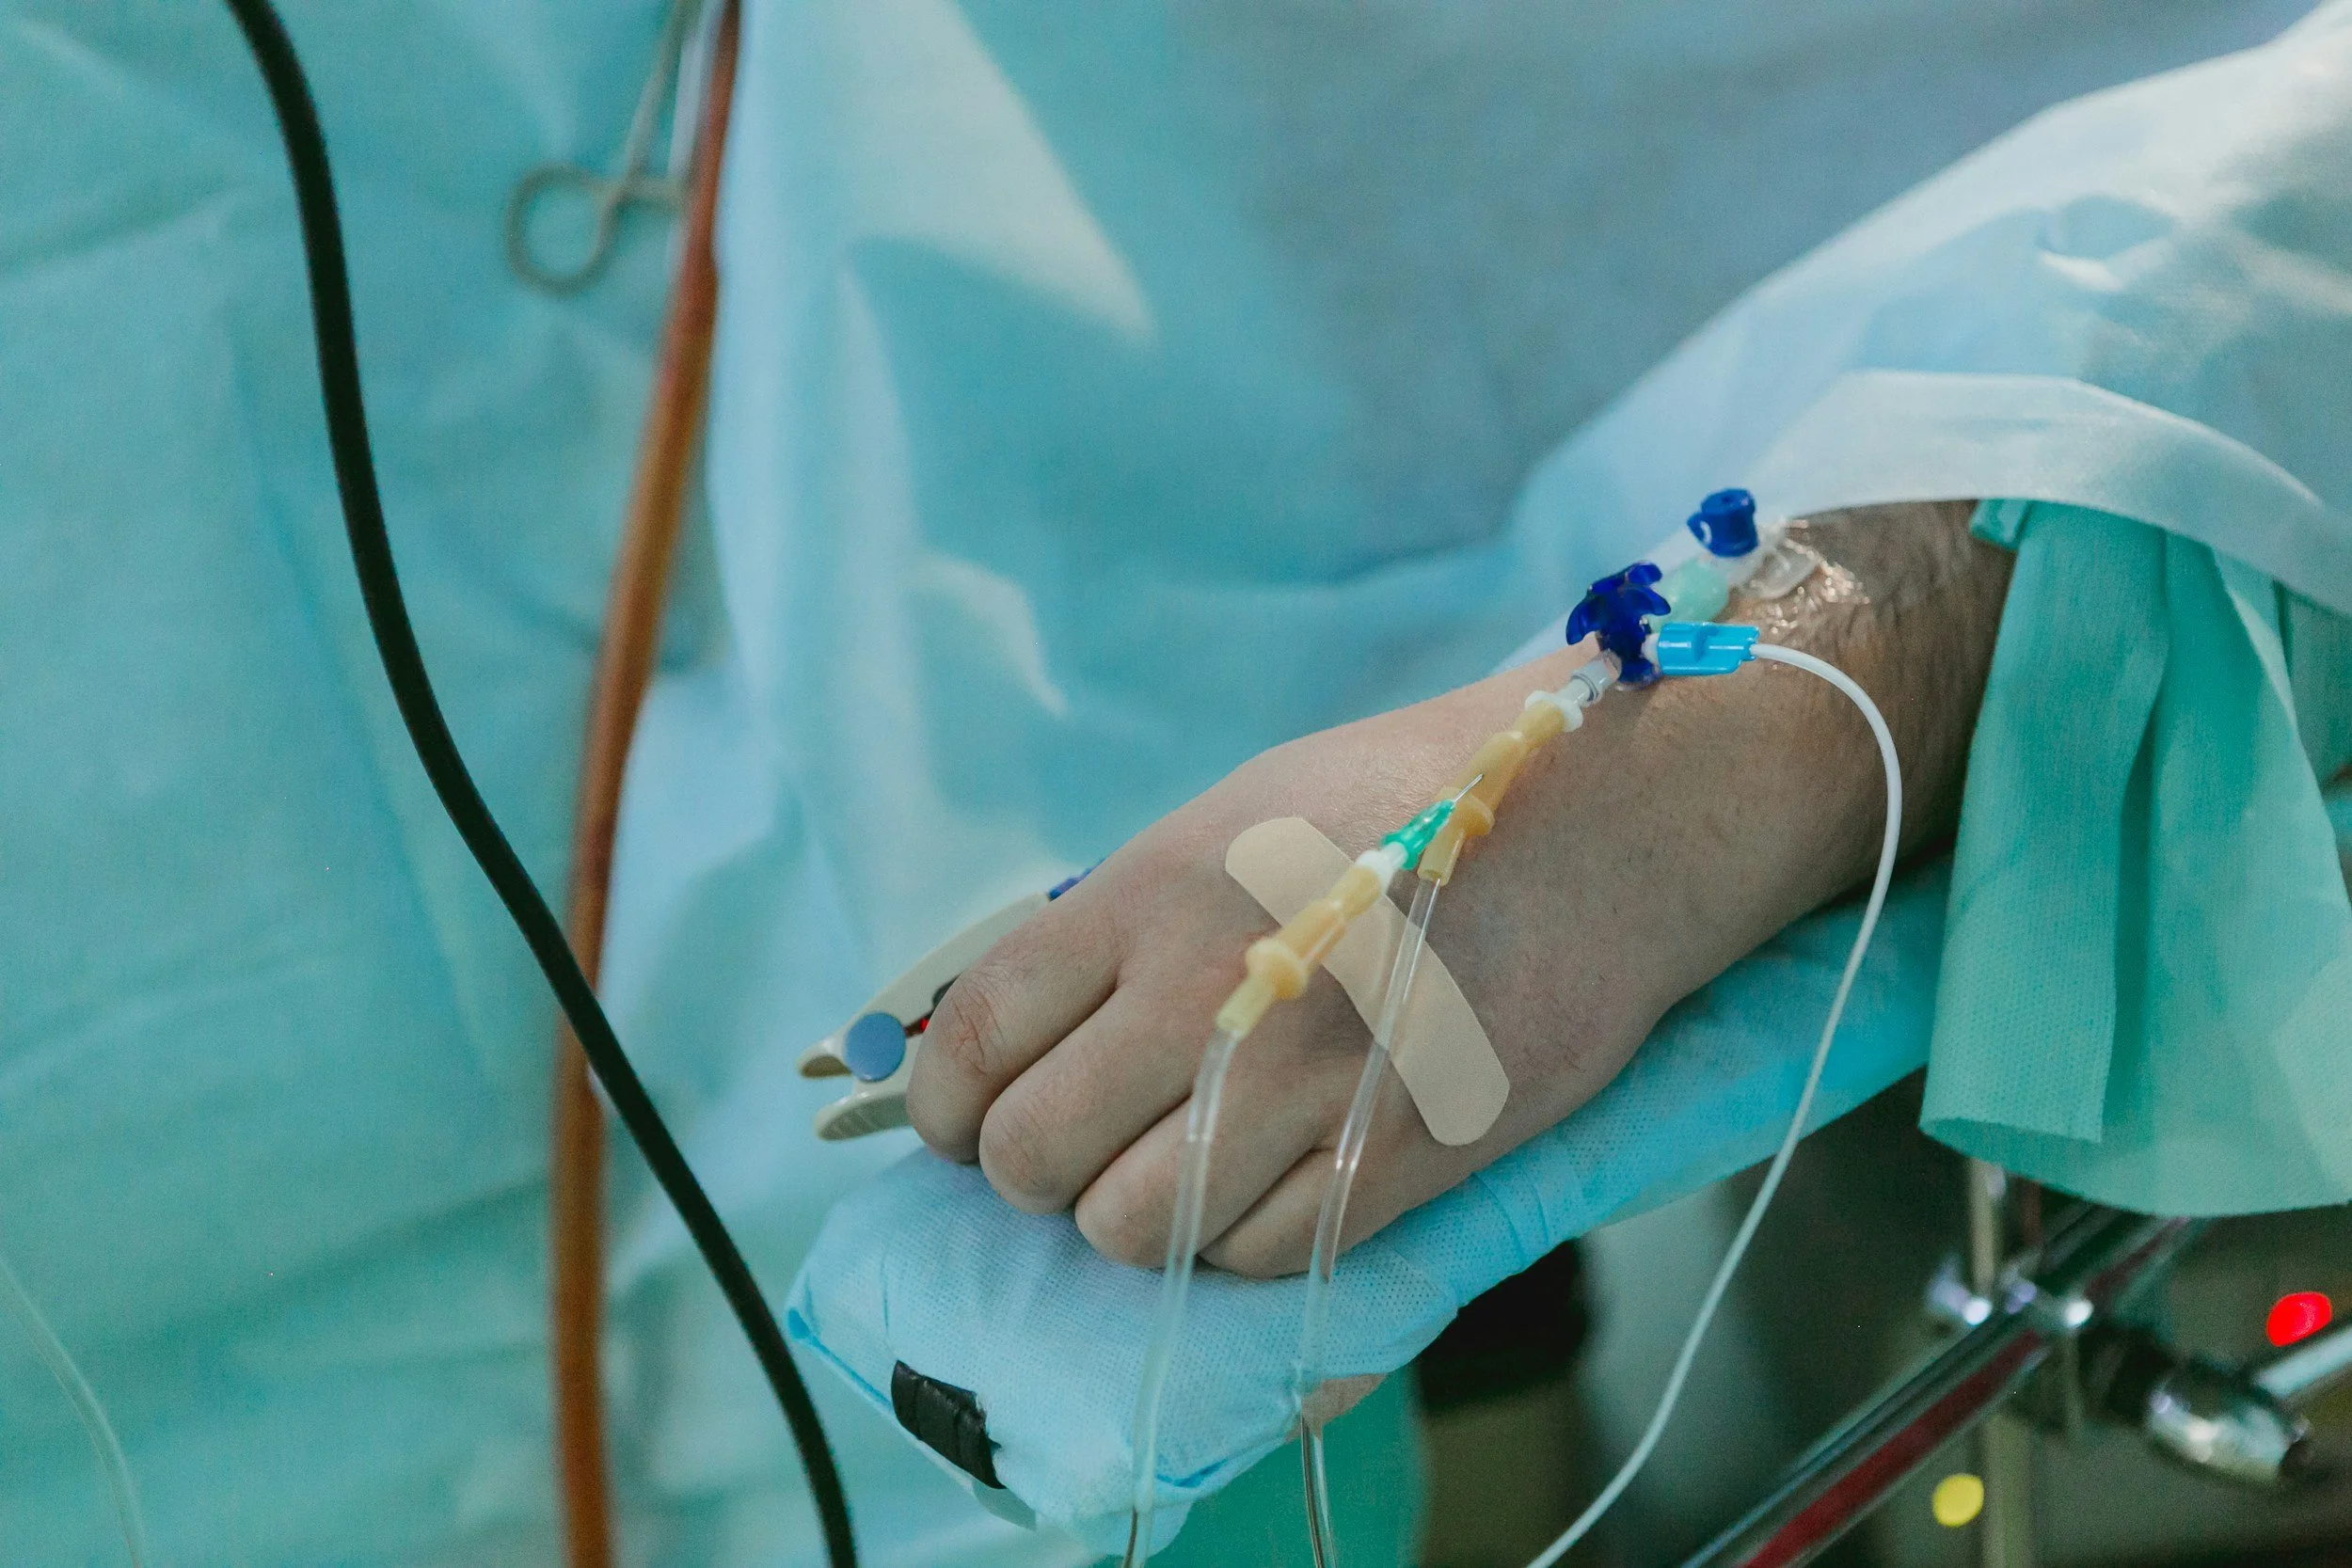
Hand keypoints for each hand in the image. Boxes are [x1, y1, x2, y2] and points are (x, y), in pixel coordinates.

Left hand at [906, 503, 2008, 1274]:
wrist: (1606, 822)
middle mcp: (1212, 989)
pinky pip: (1253, 1259)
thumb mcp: (1234, 815)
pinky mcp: (1398, 1159)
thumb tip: (1019, 1038)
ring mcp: (1306, 1083)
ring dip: (1140, 1218)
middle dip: (1037, 1173)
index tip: (966, 1126)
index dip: (947, 1111)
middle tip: (1082, 1152)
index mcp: (1154, 888)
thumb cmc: (1413, 804)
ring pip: (1132, 1231)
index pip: (976, 1041)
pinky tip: (1274, 1182)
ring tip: (1182, 1171)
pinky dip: (1243, 1242)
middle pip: (1033, 1158)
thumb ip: (1122, 923)